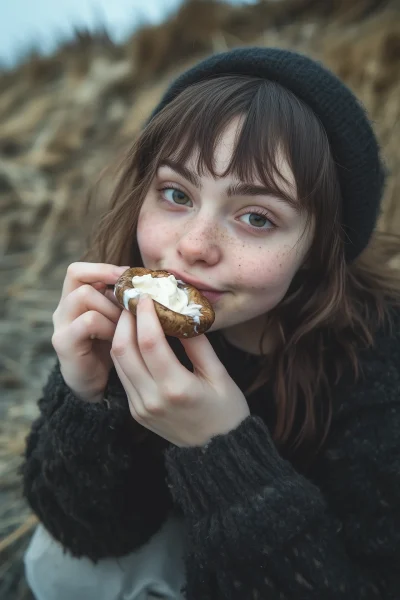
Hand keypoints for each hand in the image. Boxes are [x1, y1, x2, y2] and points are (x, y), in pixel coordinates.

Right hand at [52, 262, 128, 401]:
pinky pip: (88, 321)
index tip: (129, 276)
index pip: (78, 271)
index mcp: (74, 299)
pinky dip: (108, 325)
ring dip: (112, 307)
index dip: (102, 268)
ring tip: (126, 324)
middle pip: (79, 279)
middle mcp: (63, 309)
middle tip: (132, 306)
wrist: (98, 385)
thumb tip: (152, 283)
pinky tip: (118, 337)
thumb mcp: (119, 318)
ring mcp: (61, 325)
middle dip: (111, 290)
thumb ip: (124, 300)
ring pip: (84, 296)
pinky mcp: (64, 342)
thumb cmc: (114, 348)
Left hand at [110, 295, 249, 446]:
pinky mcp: (136, 412)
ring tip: (133, 315)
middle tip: (134, 300)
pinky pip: (123, 375)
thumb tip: (181, 313)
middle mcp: (152, 399)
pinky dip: (125, 353)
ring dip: (121, 334)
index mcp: (176, 388)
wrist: (218, 453)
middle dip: (125, 319)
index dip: (145, 314)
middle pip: (123, 349)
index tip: (147, 295)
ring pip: (118, 362)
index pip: (149, 342)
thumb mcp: (219, 375)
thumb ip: (197, 344)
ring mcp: (140, 407)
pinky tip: (135, 339)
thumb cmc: (227, 412)